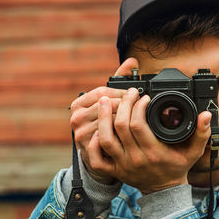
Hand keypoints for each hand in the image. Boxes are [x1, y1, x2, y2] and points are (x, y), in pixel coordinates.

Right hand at [69, 58, 137, 183]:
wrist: (100, 156)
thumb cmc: (106, 124)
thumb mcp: (111, 101)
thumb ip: (120, 81)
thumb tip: (133, 61)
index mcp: (79, 103)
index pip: (103, 92)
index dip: (122, 93)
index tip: (135, 95)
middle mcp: (76, 118)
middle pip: (107, 106)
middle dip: (126, 105)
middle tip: (141, 106)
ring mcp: (80, 134)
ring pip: (109, 122)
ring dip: (126, 120)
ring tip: (139, 119)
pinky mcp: (87, 150)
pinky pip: (107, 139)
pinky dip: (119, 136)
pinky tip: (130, 135)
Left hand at [93, 82, 211, 193]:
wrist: (164, 191)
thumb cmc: (178, 167)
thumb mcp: (194, 151)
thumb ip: (201, 133)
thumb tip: (206, 115)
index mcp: (154, 152)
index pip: (138, 124)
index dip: (138, 106)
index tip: (144, 97)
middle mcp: (135, 159)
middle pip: (120, 126)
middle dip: (122, 104)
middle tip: (128, 93)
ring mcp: (122, 166)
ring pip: (105, 138)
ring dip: (103, 117)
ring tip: (104, 100)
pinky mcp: (114, 170)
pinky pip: (96, 158)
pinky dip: (93, 143)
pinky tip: (98, 128)